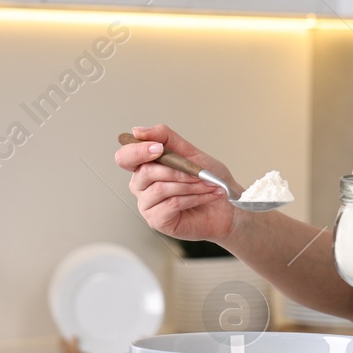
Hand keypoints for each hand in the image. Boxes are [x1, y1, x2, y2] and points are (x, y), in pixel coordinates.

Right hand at [114, 124, 237, 241]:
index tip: (158, 148)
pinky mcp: (157, 220)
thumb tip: (138, 131)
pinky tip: (206, 196)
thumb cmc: (208, 180)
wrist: (227, 205)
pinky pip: (172, 204)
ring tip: (208, 185)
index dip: (138, 151)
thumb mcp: (190, 153)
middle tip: (198, 173)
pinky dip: (193, 197)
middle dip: (176, 170)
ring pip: (160, 188)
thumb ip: (165, 138)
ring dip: (190, 185)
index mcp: (145, 167)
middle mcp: (141, 186)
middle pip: (144, 172)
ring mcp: (147, 204)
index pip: (125, 157)